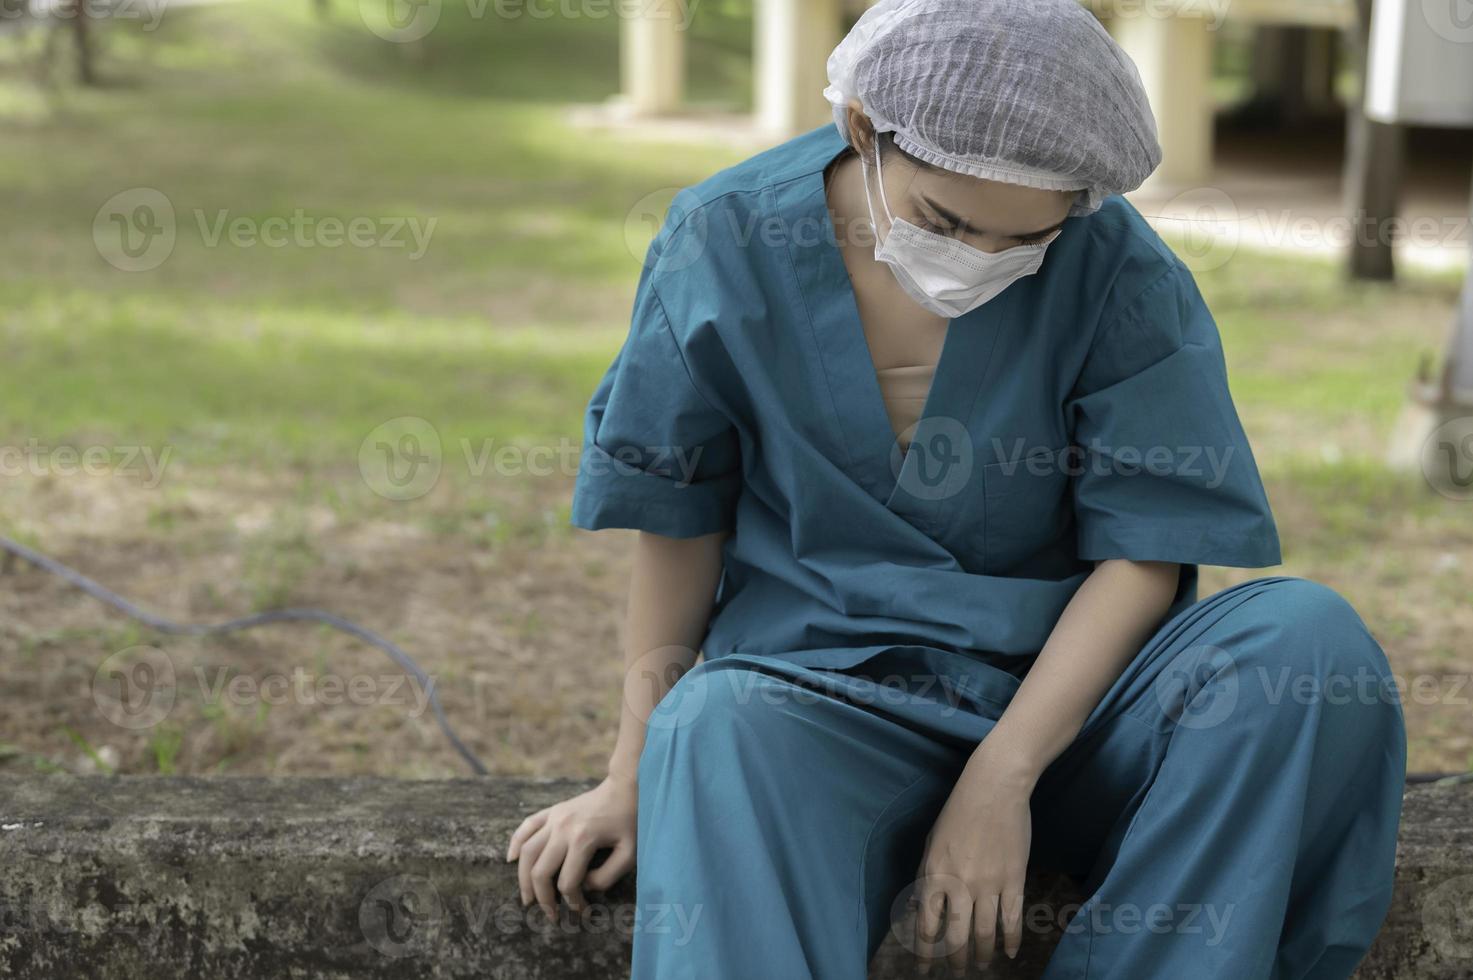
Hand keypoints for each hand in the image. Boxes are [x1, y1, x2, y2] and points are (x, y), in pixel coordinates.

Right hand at [505, 773, 637, 920]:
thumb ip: (607, 876)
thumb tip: (584, 886)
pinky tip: (512, 860)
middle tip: (551, 915)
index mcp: (583, 839)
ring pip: (527, 853)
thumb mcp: (629, 853)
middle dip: (543, 899)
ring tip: (528, 899)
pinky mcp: (551, 811)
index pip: (568, 882)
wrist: (625, 787)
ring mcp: (554, 818)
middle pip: (540, 872)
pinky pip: (526, 827)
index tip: (583, 912)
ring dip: (523, 879)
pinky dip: (516, 843)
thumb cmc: (630, 821)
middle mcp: (562, 828)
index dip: (573, 903)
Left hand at [911, 750, 1033, 975]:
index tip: (923, 970)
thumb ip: (926, 877)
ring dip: (982, 955)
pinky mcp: (1014, 880)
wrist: (993, 788)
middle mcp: (959, 885)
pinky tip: (1009, 953)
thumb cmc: (958, 812)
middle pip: (955, 938)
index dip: (925, 953)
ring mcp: (988, 884)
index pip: (926, 926)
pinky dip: (1011, 941)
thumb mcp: (931, 843)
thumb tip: (921, 908)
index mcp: (933, 875)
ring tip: (982, 966)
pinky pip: (1012, 920)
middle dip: (954, 962)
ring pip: (984, 934)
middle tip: (956, 973)